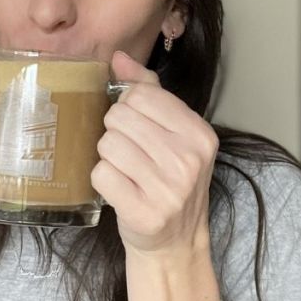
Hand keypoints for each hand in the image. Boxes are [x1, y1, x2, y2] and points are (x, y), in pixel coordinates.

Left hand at [91, 51, 218, 257]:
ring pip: (107, 145)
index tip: (138, 128)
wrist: (175, 243)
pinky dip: (102, 180)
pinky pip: (100, 174)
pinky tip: (119, 189)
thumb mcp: (172, 134)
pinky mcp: (143, 212)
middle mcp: (189, 159)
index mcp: (199, 133)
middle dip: (115, 133)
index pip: (141, 95)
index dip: (127, 108)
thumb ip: (147, 90)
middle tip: (130, 154)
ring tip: (126, 172)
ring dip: (108, 157)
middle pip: (119, 118)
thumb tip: (119, 57)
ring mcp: (168, 189)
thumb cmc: (169, 181)